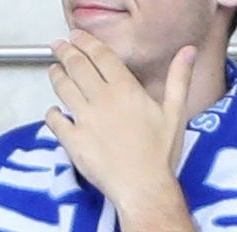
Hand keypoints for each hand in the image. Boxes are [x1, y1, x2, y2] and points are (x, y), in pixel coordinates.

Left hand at [46, 30, 195, 207]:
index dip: (87, 43)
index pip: (102, 57)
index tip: (77, 36)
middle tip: (59, 46)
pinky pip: (55, 122)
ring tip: (53, 70)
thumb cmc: (158, 155)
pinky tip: (52, 111)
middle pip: (79, 68)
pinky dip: (51, 114)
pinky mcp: (73, 142)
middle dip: (67, 53)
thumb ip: (178, 79)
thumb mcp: (175, 112)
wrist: (142, 187)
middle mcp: (103, 101)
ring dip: (57, 76)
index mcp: (126, 90)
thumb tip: (187, 52)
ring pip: (64, 90)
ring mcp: (85, 121)